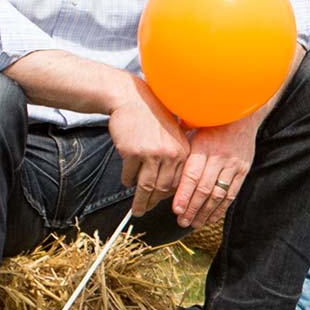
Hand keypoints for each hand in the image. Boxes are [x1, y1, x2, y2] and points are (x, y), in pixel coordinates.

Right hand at [107, 80, 191, 217]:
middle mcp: (170, 154)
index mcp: (183, 150)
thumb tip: (170, 187)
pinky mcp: (132, 152)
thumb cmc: (151, 115)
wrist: (130, 97)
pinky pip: (129, 175)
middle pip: (162, 189)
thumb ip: (175, 156)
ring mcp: (151, 154)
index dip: (168, 196)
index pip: (178, 183)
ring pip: (146, 187)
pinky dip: (127, 181)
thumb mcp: (172, 133)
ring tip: (137, 210)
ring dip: (140, 201)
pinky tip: (126, 182)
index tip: (161, 203)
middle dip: (153, 203)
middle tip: (145, 212)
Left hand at [173, 112, 260, 228]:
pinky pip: (232, 194)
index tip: (176, 210)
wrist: (241, 116)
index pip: (192, 176)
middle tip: (182, 221)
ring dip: (206, 212)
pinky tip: (212, 218)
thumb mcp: (193, 130)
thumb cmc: (211, 124)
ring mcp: (233, 165)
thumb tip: (159, 163)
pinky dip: (221, 209)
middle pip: (204, 189)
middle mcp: (218, 157)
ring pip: (218, 194)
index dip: (184, 195)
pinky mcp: (243, 170)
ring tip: (195, 223)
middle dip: (192, 208)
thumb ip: (180, 148)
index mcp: (203, 147)